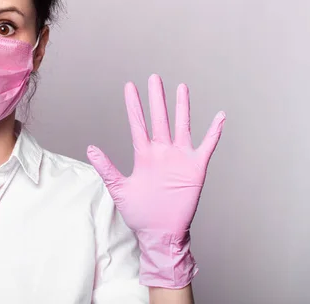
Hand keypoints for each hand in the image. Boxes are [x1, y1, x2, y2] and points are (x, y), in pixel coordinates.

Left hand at [87, 74, 225, 287]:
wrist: (160, 232)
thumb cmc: (139, 213)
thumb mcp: (119, 189)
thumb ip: (106, 168)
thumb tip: (90, 148)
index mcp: (143, 155)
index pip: (137, 123)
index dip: (133, 105)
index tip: (129, 86)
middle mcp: (162, 152)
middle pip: (159, 118)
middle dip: (156, 98)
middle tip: (154, 77)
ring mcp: (179, 158)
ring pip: (181, 126)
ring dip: (182, 107)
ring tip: (182, 87)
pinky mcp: (195, 167)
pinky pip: (207, 146)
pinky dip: (214, 132)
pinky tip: (220, 116)